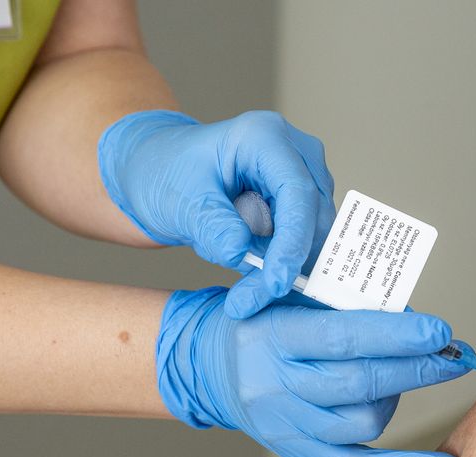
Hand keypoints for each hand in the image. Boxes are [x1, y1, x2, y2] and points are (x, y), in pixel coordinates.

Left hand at [98, 110, 334, 318]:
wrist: (162, 173)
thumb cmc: (169, 172)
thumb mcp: (181, 199)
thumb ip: (212, 225)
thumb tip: (241, 253)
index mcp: (265, 137)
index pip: (296, 192)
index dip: (293, 240)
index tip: (277, 281)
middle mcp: (294, 152)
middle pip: (313, 217)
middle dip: (285, 264)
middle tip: (246, 301)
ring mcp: (302, 177)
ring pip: (312, 236)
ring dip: (278, 268)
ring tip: (240, 291)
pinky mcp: (299, 204)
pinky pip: (301, 243)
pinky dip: (277, 265)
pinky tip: (250, 280)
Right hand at [157, 287, 469, 456]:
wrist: (211, 366)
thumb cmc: (260, 322)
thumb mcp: (288, 295)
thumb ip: (341, 301)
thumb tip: (411, 315)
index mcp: (273, 335)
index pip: (342, 337)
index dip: (397, 335)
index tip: (438, 331)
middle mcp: (277, 384)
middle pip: (359, 382)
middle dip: (415, 367)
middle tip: (451, 354)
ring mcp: (287, 424)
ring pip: (364, 420)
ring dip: (400, 395)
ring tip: (408, 373)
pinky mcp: (299, 451)